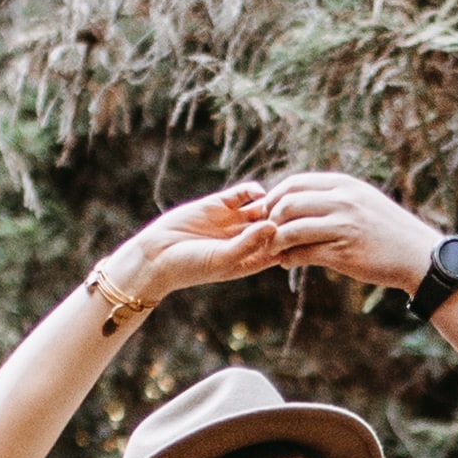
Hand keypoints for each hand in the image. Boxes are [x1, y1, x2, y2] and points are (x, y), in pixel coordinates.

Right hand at [99, 187, 278, 323]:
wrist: (155, 255)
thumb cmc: (190, 266)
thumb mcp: (222, 259)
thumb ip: (249, 244)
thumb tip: (274, 226)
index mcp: (251, 260)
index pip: (281, 248)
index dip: (293, 239)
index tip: (301, 232)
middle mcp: (244, 240)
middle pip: (275, 225)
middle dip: (286, 218)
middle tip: (294, 211)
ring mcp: (232, 221)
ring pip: (262, 207)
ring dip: (272, 202)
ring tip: (278, 201)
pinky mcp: (219, 204)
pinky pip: (243, 193)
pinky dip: (254, 190)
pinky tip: (257, 193)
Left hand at [253, 170, 447, 292]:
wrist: (419, 256)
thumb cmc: (389, 231)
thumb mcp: (364, 201)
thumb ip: (336, 196)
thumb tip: (302, 197)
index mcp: (345, 185)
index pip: (296, 183)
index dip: (275, 196)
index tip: (267, 211)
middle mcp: (343, 201)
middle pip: (288, 203)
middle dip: (270, 219)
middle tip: (265, 232)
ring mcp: (344, 226)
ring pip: (291, 229)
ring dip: (275, 242)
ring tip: (273, 250)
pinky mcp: (344, 252)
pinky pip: (303, 253)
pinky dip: (289, 258)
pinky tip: (286, 262)